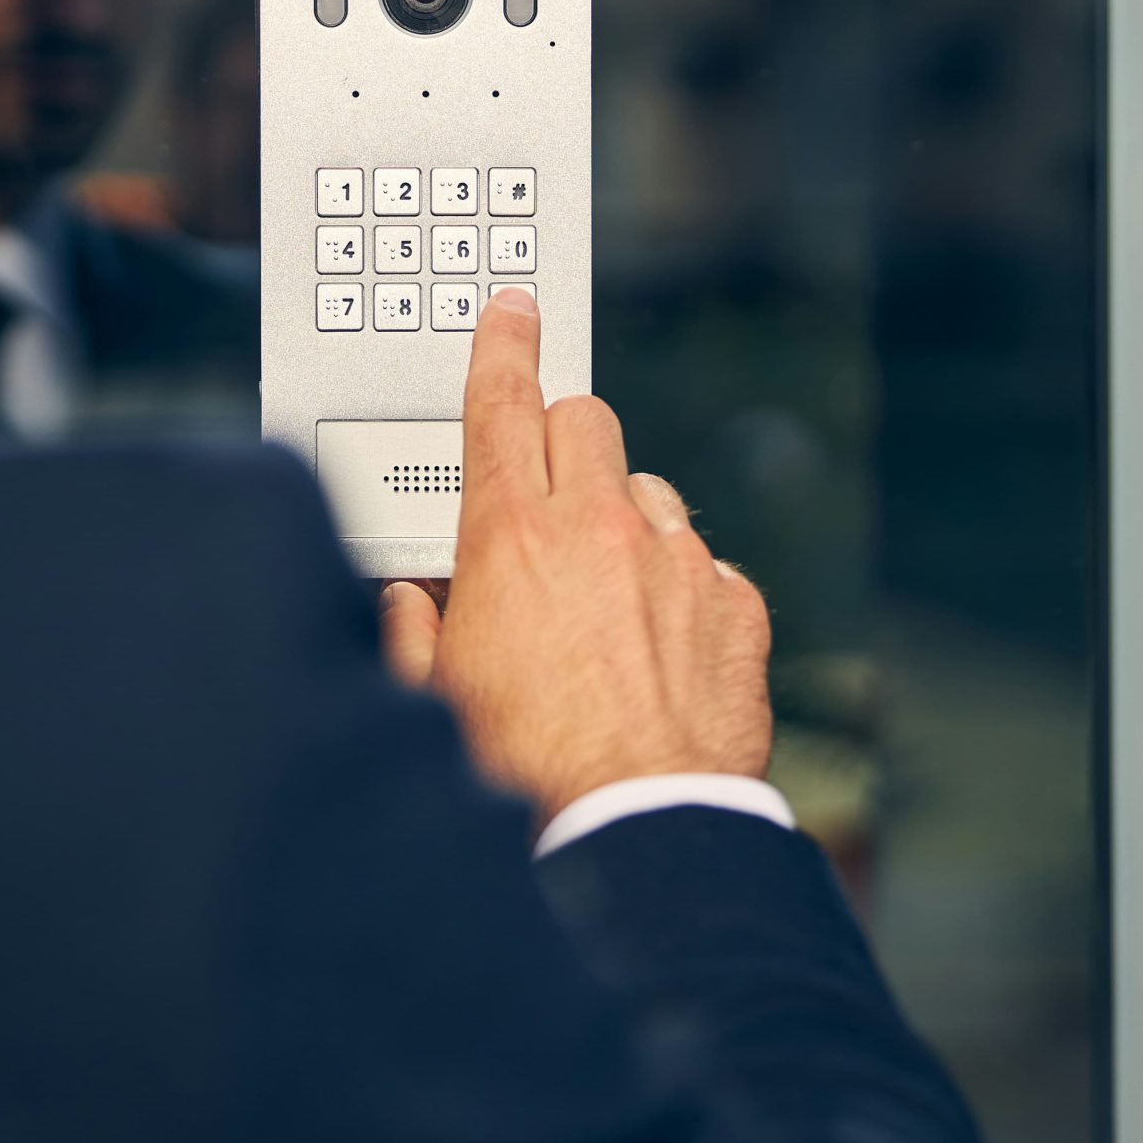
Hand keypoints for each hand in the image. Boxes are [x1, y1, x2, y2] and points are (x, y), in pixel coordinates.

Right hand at [379, 288, 773, 823]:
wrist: (637, 829)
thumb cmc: (525, 774)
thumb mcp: (433, 699)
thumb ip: (409, 631)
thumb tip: (405, 601)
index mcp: (509, 536)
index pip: (500, 401)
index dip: (502, 344)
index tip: (512, 312)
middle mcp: (599, 529)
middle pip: (584, 417)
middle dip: (560, 432)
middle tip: (541, 482)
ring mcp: (679, 563)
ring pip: (650, 489)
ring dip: (622, 519)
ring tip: (600, 598)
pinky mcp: (737, 609)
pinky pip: (710, 566)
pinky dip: (684, 591)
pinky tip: (660, 648)